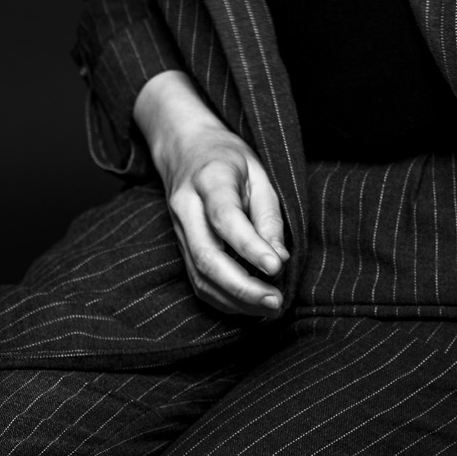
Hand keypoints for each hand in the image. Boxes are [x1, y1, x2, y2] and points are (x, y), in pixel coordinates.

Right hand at [134, 70, 288, 316]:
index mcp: (209, 179)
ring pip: (199, 276)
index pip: (226, 218)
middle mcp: (186, 207)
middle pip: (207, 256)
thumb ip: (268, 215)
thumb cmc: (228, 157)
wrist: (185, 148)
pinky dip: (223, 299)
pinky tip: (248, 303)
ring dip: (235, 300)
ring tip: (269, 307)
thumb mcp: (258, 172)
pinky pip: (197, 280)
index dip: (250, 247)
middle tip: (276, 301)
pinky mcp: (179, 247)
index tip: (276, 268)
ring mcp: (178, 229)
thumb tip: (277, 259)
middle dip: (243, 287)